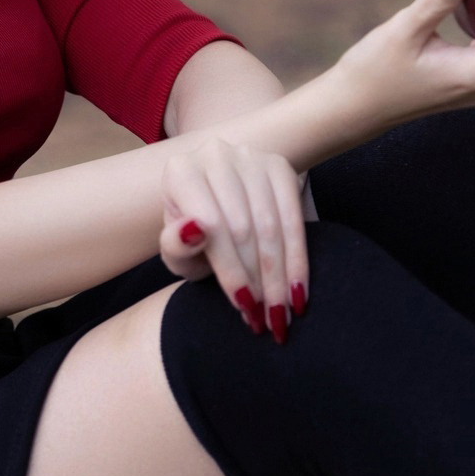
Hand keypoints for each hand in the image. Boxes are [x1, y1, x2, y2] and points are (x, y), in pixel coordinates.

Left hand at [158, 134, 309, 342]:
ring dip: (281, 275)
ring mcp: (251, 157)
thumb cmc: (191, 238)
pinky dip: (298, 258)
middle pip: (245, 226)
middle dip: (259, 279)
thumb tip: (193, 230)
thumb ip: (176, 246)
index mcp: (182, 172)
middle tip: (268, 320)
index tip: (245, 308)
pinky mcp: (280, 166)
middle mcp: (216, 155)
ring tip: (282, 314)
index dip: (231, 270)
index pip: (212, 225)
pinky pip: (294, 216)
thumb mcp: (176, 251)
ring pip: (272, 224)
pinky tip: (299, 291)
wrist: (215, 206)